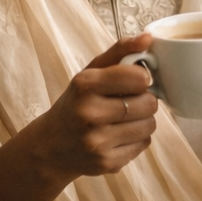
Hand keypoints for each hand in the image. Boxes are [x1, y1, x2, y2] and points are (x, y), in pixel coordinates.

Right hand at [30, 34, 158, 183]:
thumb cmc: (76, 102)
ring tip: (123, 118)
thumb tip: (148, 38)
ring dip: (143, 120)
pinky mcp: (107, 163)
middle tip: (128, 101)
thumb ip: (120, 51)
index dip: (142, 78)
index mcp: (85, 85)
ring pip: (150, 125)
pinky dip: (137, 138)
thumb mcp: (90, 72)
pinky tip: (118, 135)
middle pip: (149, 103)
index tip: (134, 81)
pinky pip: (144, 144)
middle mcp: (89, 115)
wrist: (51, 146)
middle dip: (144, 100)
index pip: (139, 77)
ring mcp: (97, 142)